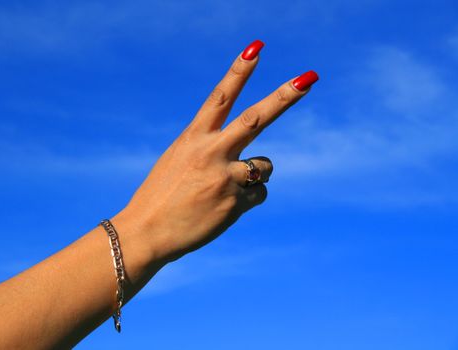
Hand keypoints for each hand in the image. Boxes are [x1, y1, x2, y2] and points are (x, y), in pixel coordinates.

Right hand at [112, 40, 317, 264]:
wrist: (148, 232)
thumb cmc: (162, 194)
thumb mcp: (178, 159)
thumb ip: (208, 147)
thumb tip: (247, 152)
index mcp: (193, 137)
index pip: (220, 96)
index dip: (239, 71)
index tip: (257, 48)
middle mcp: (212, 152)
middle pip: (256, 118)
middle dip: (284, 97)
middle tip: (309, 78)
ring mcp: (226, 177)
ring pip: (265, 165)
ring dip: (256, 173)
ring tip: (227, 187)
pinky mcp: (236, 203)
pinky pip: (260, 193)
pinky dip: (249, 198)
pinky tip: (225, 207)